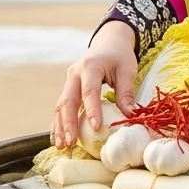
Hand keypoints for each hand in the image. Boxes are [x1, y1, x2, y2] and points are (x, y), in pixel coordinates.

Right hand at [53, 21, 137, 148]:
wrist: (108, 43)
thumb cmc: (119, 56)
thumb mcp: (127, 70)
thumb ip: (126, 92)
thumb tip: (129, 116)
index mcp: (90, 66)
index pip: (89, 90)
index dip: (91, 109)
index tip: (96, 127)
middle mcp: (75, 74)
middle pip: (68, 100)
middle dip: (68, 123)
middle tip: (71, 142)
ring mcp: (68, 81)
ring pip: (60, 106)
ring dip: (60, 127)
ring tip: (63, 146)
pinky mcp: (68, 89)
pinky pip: (60, 107)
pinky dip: (58, 123)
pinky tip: (59, 139)